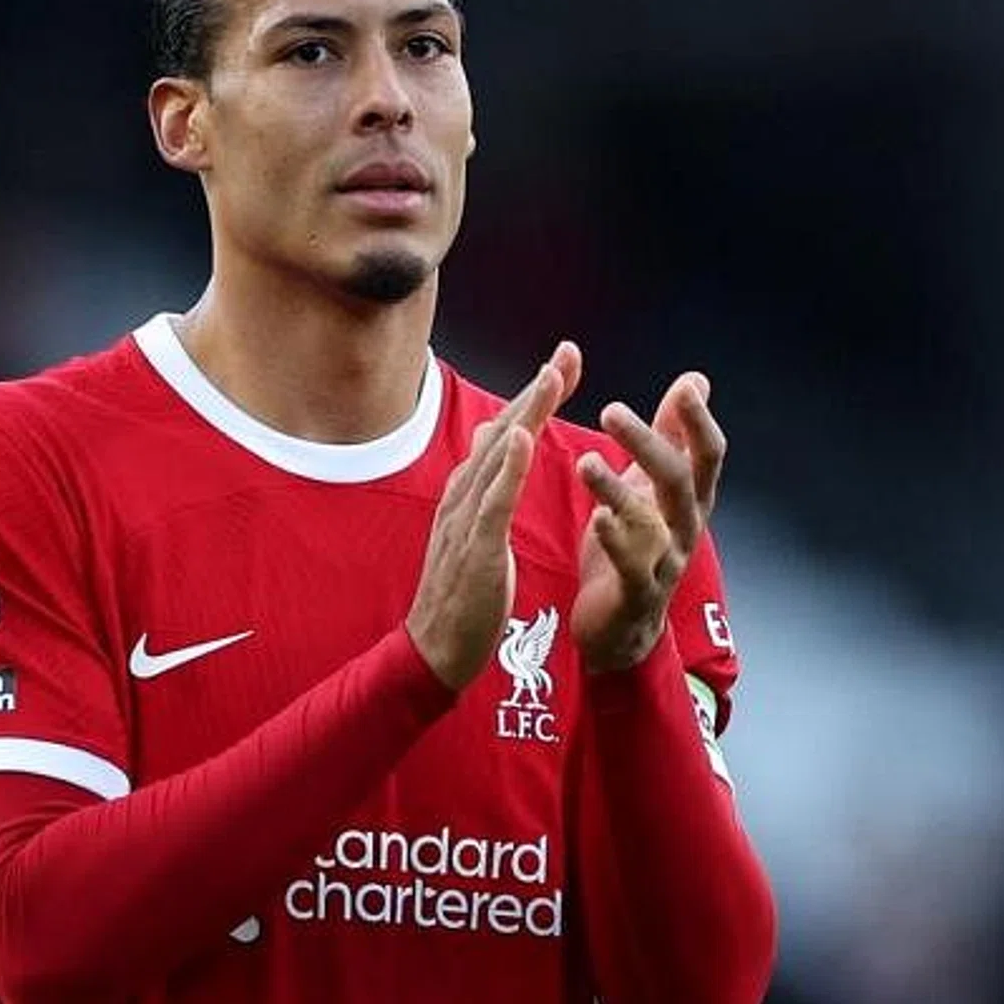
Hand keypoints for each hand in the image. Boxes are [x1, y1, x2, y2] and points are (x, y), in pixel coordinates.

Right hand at [407, 342, 582, 688]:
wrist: (436, 652)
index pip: (507, 433)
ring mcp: (465, 522)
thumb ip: (489, 481)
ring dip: (524, 414)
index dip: (535, 396)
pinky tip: (522, 438)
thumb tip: (497, 434)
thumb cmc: (462, 594)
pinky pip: (491, 503)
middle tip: (567, 351)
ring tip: (551, 377)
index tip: (564, 361)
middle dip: (536, 389)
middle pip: (502, 432)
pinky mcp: (475, 550)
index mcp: (469, 493)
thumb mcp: (477, 528)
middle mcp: (463, 497)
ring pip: (497, 456)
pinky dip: (506, 467)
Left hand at [570, 371, 724, 672]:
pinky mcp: (638, 593)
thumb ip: (672, 434)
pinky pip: (633, 567)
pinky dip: (617, 541)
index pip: (707, 455)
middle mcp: (685, 528)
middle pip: (678, 480)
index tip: (686, 389)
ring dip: (617, 489)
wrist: (622, 625)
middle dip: (647, 444)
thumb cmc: (638, 544)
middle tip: (610, 410)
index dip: (699, 422)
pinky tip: (599, 519)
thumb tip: (695, 380)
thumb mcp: (654, 484)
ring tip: (586, 462)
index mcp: (689, 499)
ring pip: (651, 522)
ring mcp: (665, 563)